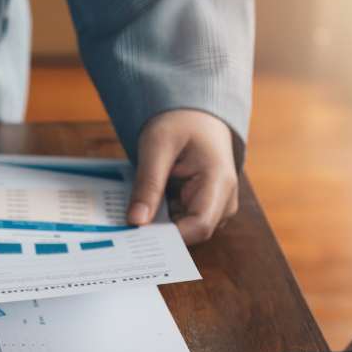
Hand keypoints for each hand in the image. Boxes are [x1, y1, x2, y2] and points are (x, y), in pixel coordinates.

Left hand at [126, 109, 238, 244]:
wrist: (195, 115)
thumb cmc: (180, 123)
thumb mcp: (157, 147)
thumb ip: (148, 184)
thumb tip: (135, 222)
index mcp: (220, 181)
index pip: (199, 226)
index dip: (168, 237)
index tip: (137, 234)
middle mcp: (224, 200)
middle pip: (191, 233)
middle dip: (159, 233)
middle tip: (126, 228)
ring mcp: (216, 206)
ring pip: (184, 231)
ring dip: (158, 226)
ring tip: (133, 214)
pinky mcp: (203, 207)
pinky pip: (180, 223)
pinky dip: (160, 219)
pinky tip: (143, 210)